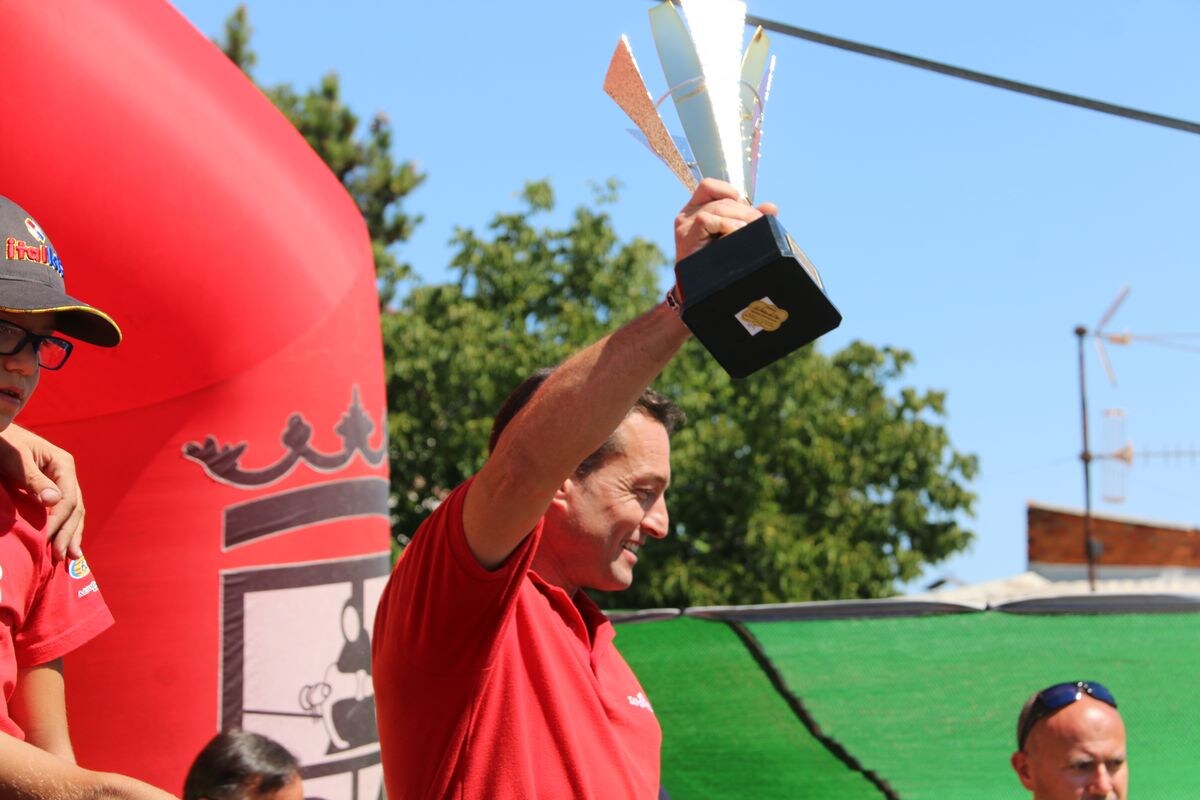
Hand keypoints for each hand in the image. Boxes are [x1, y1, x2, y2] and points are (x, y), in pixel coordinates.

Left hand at [0, 425, 83, 560]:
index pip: (69, 499)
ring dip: (71, 535)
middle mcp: (66, 475)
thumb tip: (54, 501)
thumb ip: (35, 480)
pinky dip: (63, 528)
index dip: (60, 522)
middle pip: (75, 509)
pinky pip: (62, 512)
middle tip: (62, 556)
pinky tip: (63, 543)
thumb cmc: (3, 444)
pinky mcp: (50, 491)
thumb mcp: (16, 461)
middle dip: (69, 533)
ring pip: (72, 513)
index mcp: (63, 465)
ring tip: (69, 557)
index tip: (47, 542)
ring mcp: (60, 483)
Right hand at [674, 178, 778, 263]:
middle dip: (746, 211)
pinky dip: (727, 226)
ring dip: (741, 219)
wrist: (700, 292)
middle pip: (722, 200)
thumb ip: (750, 220)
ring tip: (752, 232)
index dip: (730, 192)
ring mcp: (685, 225)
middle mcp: (687, 215)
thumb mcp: (734, 236)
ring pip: (718, 208)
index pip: (709, 186)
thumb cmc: (717, 263)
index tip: (745, 209)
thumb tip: (771, 207)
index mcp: (695, 210)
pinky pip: (708, 220)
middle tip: (760, 224)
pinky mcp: (686, 236)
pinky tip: (737, 236)